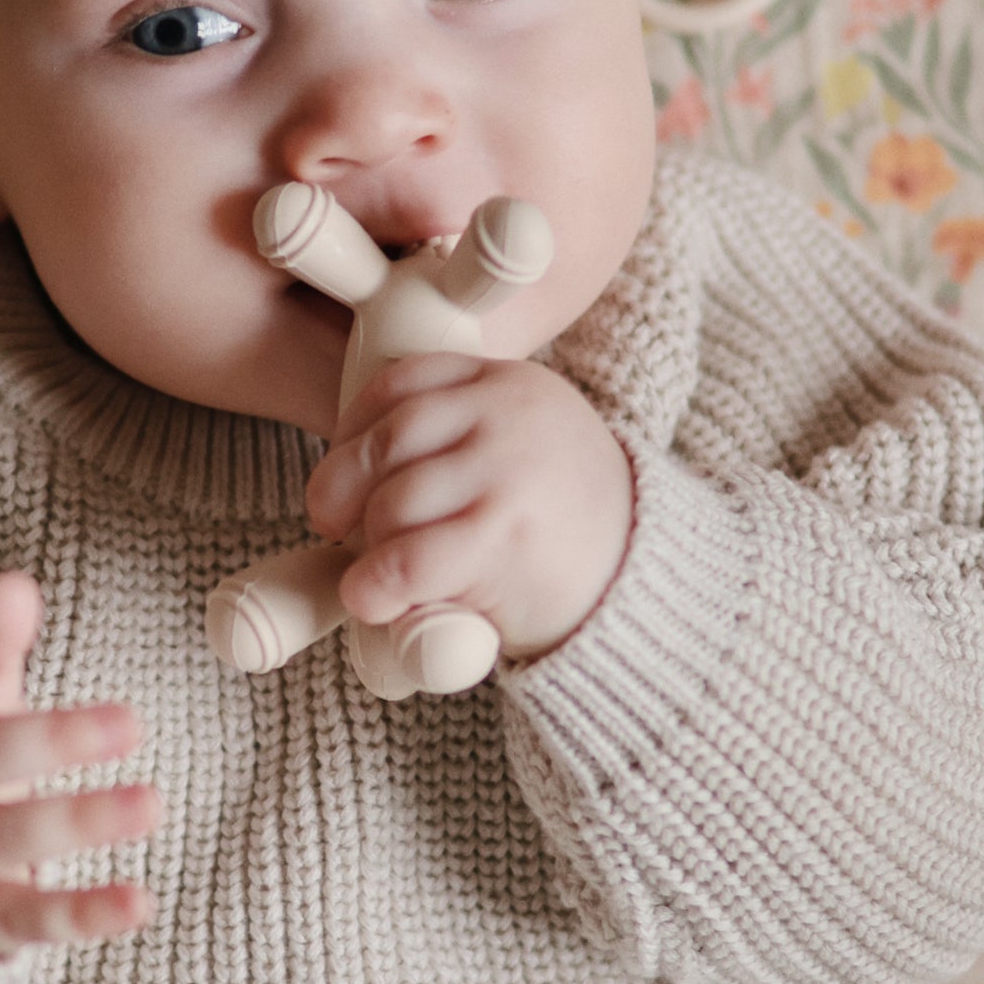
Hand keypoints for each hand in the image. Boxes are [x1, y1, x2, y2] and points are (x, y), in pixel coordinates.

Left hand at [303, 356, 633, 662]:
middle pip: (383, 442)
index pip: (397, 385)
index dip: (352, 433)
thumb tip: (340, 481)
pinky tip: (376, 601)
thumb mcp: (517, 451)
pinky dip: (375, 588)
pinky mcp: (504, 536)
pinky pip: (404, 560)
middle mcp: (509, 413)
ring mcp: (508, 470)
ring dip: (372, 549)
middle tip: (338, 527)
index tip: (348, 474)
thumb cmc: (561, 528)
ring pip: (388, 504)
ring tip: (395, 573)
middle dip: (341, 492)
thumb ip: (450, 441)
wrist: (644, 588)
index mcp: (508, 382)